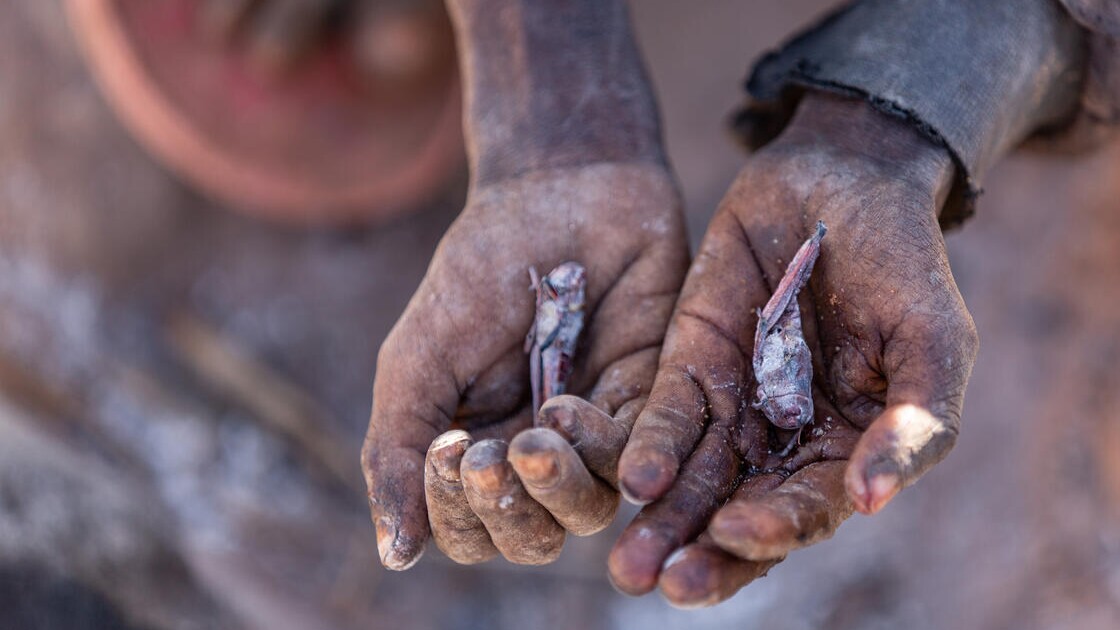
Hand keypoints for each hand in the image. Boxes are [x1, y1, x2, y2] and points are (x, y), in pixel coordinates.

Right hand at [362, 160, 686, 567]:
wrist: (558, 191)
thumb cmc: (479, 271)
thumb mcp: (417, 358)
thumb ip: (397, 451)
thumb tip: (394, 555)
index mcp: (477, 450)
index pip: (466, 531)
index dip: (453, 514)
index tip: (442, 451)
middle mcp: (539, 456)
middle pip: (529, 538)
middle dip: (504, 511)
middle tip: (485, 457)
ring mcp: (595, 434)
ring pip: (585, 513)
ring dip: (555, 489)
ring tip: (536, 434)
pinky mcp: (650, 403)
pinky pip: (634, 460)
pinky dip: (600, 449)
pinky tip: (568, 407)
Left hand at [607, 93, 977, 605]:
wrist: (844, 179)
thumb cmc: (905, 263)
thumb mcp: (933, 340)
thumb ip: (914, 424)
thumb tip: (872, 503)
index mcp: (847, 452)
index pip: (807, 512)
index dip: (775, 529)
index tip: (740, 534)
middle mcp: (784, 444)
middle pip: (738, 514)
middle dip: (704, 553)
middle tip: (668, 583)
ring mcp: (734, 406)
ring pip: (692, 480)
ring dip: (661, 523)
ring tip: (629, 565)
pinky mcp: (689, 363)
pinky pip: (666, 414)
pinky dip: (648, 446)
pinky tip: (631, 475)